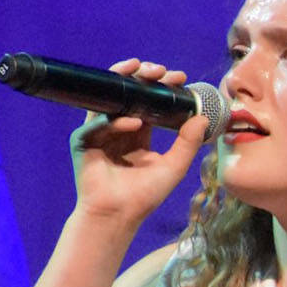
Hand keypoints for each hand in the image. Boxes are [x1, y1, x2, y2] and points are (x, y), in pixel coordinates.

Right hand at [68, 59, 209, 227]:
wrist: (119, 215)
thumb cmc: (145, 195)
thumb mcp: (174, 166)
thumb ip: (188, 143)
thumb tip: (202, 117)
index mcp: (138, 131)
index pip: (149, 101)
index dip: (162, 87)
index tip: (180, 78)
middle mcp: (118, 127)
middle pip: (128, 93)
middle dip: (144, 77)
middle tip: (161, 71)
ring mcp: (99, 132)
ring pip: (109, 99)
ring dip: (126, 85)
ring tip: (145, 77)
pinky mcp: (83, 141)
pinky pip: (97, 124)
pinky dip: (116, 121)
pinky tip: (135, 122)